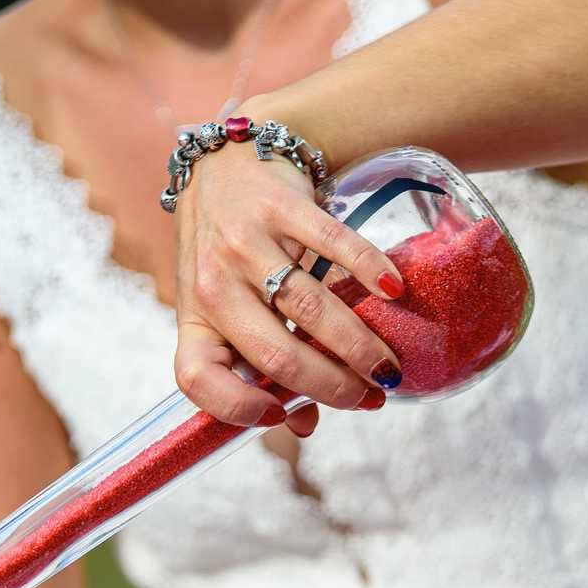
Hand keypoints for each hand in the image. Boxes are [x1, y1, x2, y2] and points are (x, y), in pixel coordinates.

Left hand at [170, 127, 405, 438]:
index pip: (196, 377)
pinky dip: (368, 271)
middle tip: (372, 396)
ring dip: (359, 346)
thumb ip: (262, 368)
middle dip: (333, 386)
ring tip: (389, 367)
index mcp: (193, 318)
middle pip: (277, 355)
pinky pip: (333, 244)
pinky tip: (394, 292)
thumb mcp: (230, 309)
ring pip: (310, 309)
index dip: (235, 407)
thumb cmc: (231, 254)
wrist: (228, 163)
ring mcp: (244, 241)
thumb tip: (304, 424)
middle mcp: (213, 283)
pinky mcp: (280, 204)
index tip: (280, 415)